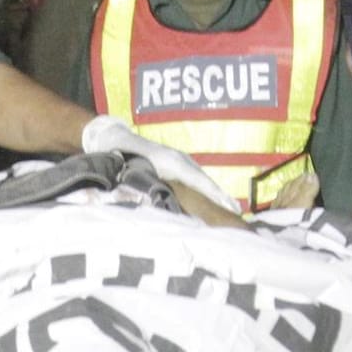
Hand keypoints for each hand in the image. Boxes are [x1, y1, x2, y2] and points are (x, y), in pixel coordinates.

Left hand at [82, 116, 241, 212]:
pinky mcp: (177, 162)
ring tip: (231, 208)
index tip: (229, 207)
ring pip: (201, 179)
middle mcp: (180, 160)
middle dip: (221, 197)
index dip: (215, 195)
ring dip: (216, 193)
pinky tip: (213, 198)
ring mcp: (180, 159)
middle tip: (237, 212)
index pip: (199, 182)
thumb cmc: (122, 157)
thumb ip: (150, 186)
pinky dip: (207, 188)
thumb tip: (164, 204)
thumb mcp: (135, 172)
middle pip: (205, 181)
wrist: (114, 139)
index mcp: (172, 163)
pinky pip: (196, 177)